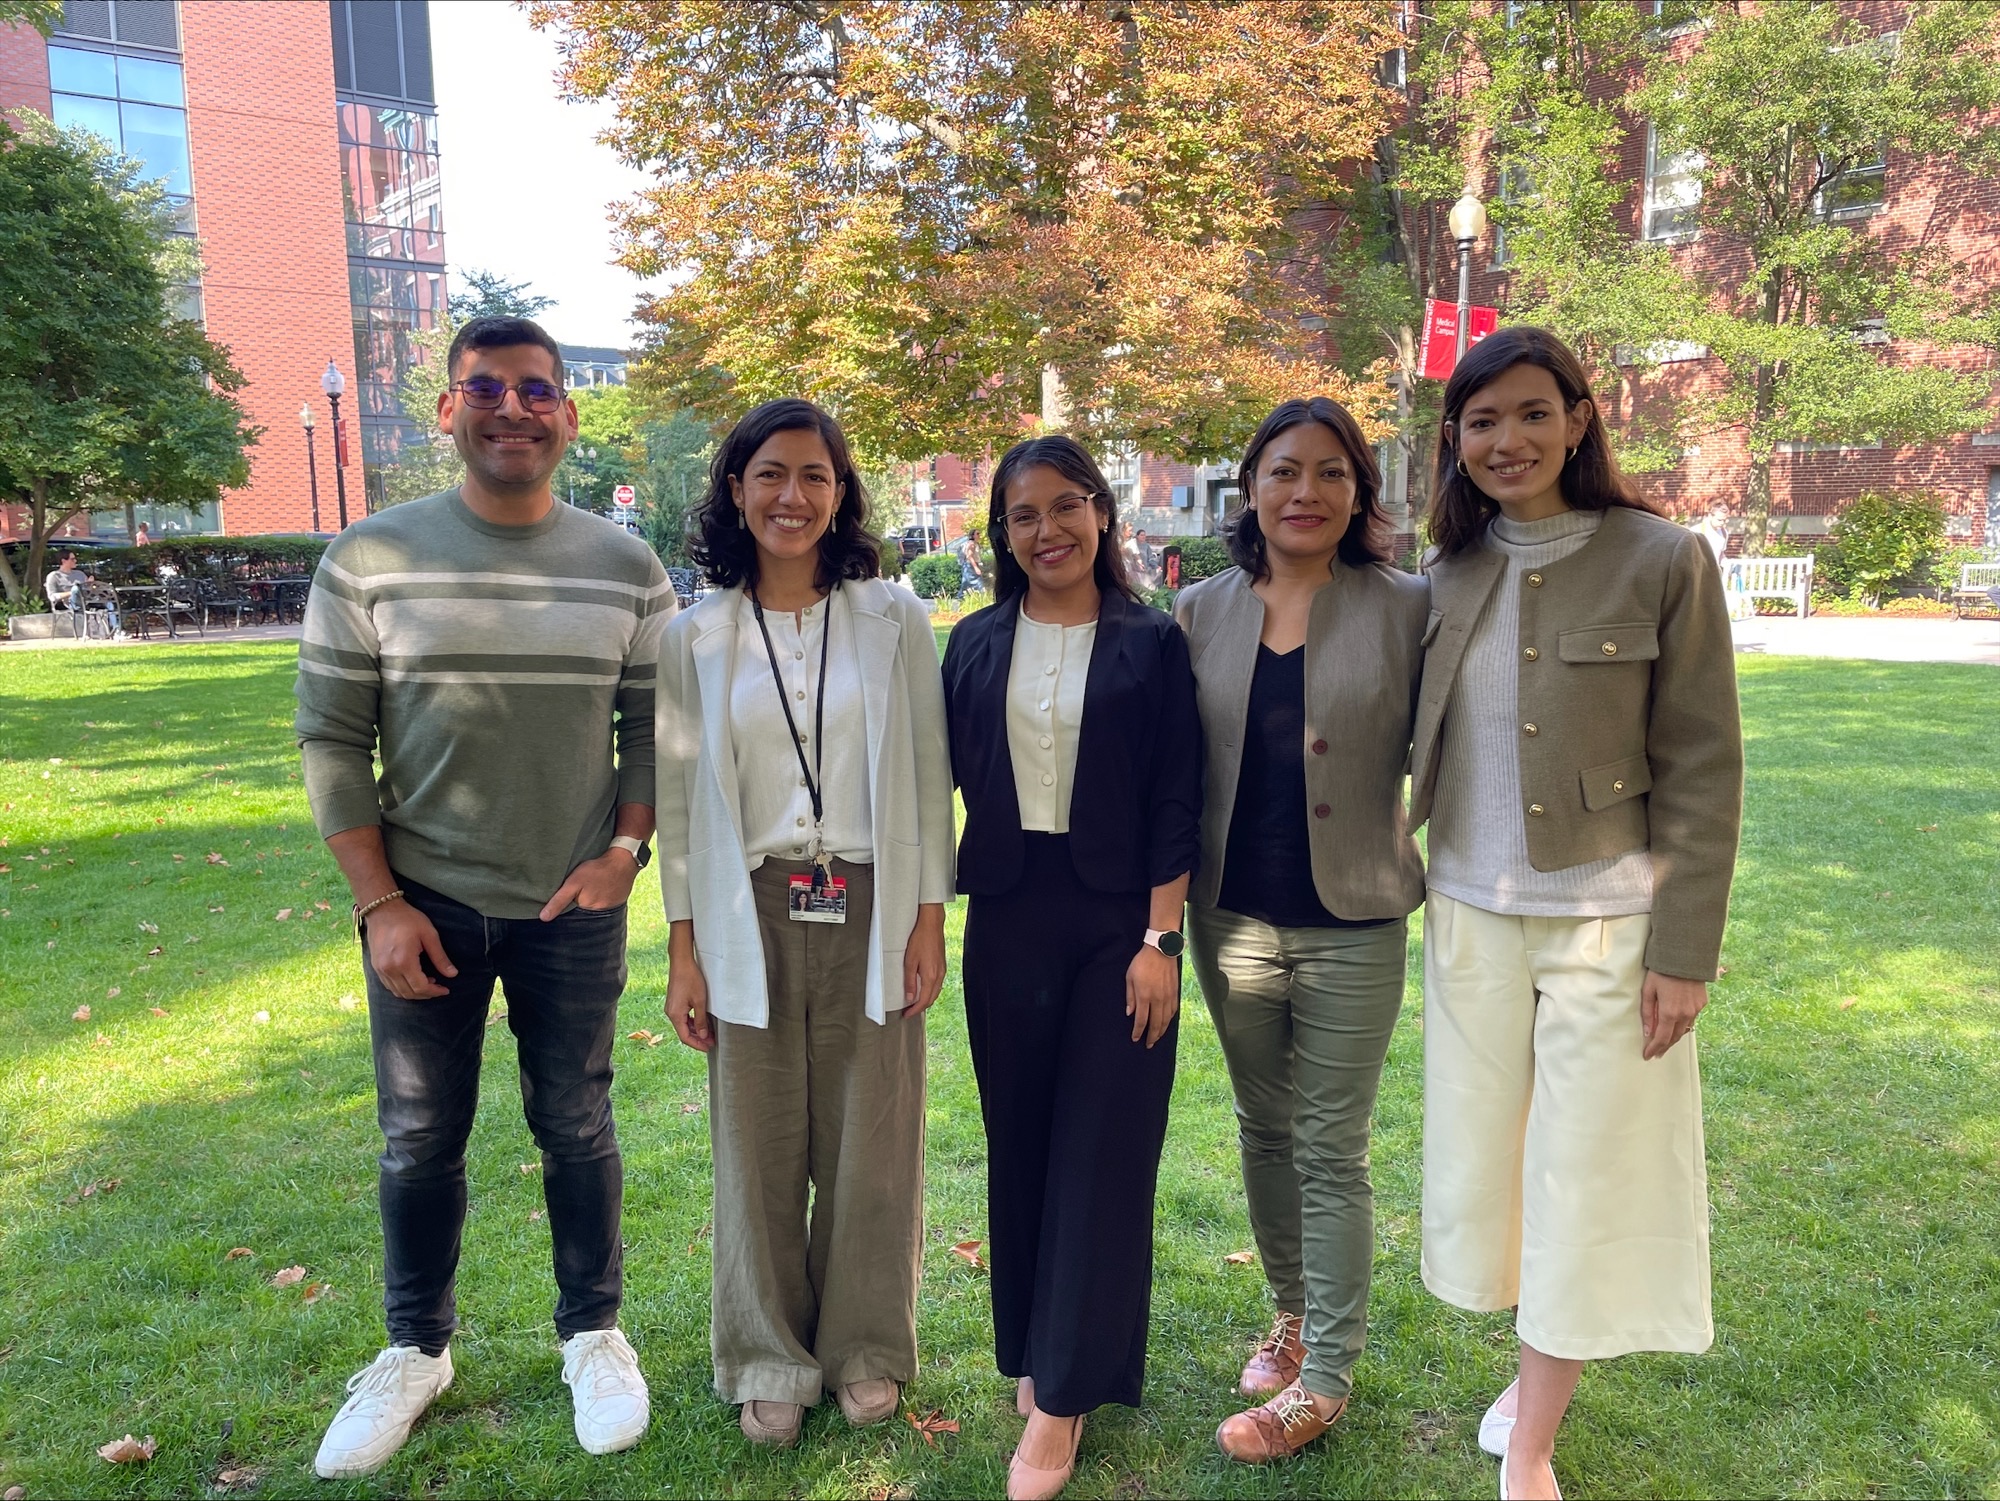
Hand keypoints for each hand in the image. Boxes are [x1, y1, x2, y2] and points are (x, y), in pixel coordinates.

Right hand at [365, 900, 455, 999]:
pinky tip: (412, 978)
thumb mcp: (429, 935)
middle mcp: (389, 969)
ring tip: (427, 981)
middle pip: (409, 993)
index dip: (435, 992)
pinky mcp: (375, 967)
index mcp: (404, 961)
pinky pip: (389, 986)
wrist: (382, 910)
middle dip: (426, 994)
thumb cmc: (408, 919)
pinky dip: (402, 988)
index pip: (420, 987)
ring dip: (414, 992)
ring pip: (398, 992)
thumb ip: (440, 957)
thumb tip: (453, 974)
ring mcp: (380, 969)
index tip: (445, 989)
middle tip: (438, 986)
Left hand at [538, 849, 639, 921]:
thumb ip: (559, 901)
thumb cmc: (597, 871)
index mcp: (586, 912)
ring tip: (589, 892)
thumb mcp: (573, 883)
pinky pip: (604, 906)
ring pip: (593, 911)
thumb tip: (543, 918)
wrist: (623, 861)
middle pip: (582, 915)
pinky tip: (599, 891)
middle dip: (577, 908)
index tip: (564, 903)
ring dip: (589, 905)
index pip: (571, 919)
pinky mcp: (617, 904)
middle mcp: (599, 916)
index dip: (566, 911)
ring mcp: (610, 910)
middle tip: (579, 893)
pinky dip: (600, 901)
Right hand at [665, 955, 712, 1051]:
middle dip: (698, 1039)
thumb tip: (704, 1036)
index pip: (685, 1037)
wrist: (682, 963)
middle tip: (712, 1042)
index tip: (708, 1048)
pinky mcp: (675, 1003)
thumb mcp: (700, 1001)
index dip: (697, 1044)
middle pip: (684, 1032)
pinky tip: (703, 1023)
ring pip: (684, 1025)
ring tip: (710, 1034)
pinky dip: (693, 1022)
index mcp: (675, 1015)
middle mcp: (671, 1013)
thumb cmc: (691, 979)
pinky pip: (683, 1018)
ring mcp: (672, 1008)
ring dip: (696, 1031)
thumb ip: (701, 1020)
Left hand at [901, 903, 946, 1017]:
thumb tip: (910, 997)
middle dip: (920, 1008)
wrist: (932, 925)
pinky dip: (930, 992)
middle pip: (931, 999)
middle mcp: (939, 976)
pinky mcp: (942, 966)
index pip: (924, 1001)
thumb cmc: (920, 939)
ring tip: (914, 1003)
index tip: (907, 1015)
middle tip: (909, 1011)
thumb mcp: (909, 961)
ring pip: (935, 992)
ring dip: (926, 1000)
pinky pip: (937, 985)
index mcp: (931, 976)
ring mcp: (942, 971)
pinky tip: (923, 989)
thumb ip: (910, 981)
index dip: (915, 1010)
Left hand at [1125, 942, 1179, 1047]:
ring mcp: (1168, 997)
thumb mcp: (1130, 978)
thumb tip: (1129, 1013)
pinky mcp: (1175, 993)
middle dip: (1151, 1037)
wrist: (1161, 951)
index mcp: (1144, 996)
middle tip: (1148, 1045)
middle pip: (1155, 1024)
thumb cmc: (1142, 963)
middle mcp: (1157, 1000)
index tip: (1135, 1039)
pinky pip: (1173, 1011)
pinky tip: (1166, 1024)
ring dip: (1161, 1031)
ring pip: (1166, 1020)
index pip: (1141, 1020)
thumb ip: (1130, 997)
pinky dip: (1169, 1020)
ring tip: (1157, 1038)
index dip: (1138, 1032)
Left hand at [1640, 970, 1707, 1059]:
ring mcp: (1696, 1009)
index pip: (1662, 1038)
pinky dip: (1683, 1024)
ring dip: (1674, 1037)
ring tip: (1665, 1043)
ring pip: (1685, 1029)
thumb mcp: (1648, 991)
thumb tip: (1647, 1032)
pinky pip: (1692, 1019)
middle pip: (1675, 1037)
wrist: (1685, 957)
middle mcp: (1685, 1014)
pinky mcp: (1702, 1003)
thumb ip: (1648, 1013)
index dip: (1654, 1048)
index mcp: (1670, 1012)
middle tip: (1656, 1053)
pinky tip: (1677, 1025)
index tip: (1648, 1055)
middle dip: (1665, 1046)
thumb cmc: (1662, 972)